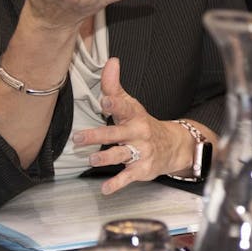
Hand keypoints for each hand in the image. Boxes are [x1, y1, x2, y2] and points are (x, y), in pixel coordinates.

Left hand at [70, 58, 205, 194]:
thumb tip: (111, 60)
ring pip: (122, 155)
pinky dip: (117, 184)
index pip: (124, 108)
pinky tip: (105, 189)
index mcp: (134, 115)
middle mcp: (139, 133)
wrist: (172, 146)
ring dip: (106, 158)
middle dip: (97, 135)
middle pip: (117, 133)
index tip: (104, 101)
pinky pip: (128, 177)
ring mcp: (141, 152)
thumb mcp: (131, 104)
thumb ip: (114, 86)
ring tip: (91, 159)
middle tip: (78, 137)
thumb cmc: (142, 124)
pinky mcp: (142, 169)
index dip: (114, 104)